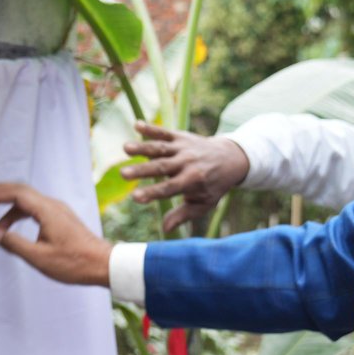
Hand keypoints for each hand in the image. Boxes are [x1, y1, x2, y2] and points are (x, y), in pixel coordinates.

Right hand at [0, 182, 113, 286]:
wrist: (103, 264)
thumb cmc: (74, 263)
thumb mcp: (39, 257)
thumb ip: (15, 244)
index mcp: (47, 211)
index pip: (16, 194)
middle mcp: (53, 205)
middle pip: (20, 190)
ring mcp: (58, 210)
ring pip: (28, 199)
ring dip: (8, 205)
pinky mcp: (62, 218)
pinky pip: (35, 207)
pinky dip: (19, 211)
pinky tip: (12, 221)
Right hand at [121, 122, 250, 233]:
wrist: (230, 158)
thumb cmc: (213, 186)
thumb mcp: (203, 204)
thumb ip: (183, 215)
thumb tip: (165, 229)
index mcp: (192, 181)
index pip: (169, 189)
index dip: (152, 193)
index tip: (135, 197)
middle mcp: (187, 163)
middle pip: (161, 167)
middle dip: (142, 170)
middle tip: (123, 174)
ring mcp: (183, 148)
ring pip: (160, 148)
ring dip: (142, 147)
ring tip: (125, 148)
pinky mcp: (180, 137)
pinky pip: (164, 132)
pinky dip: (151, 128)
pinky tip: (136, 124)